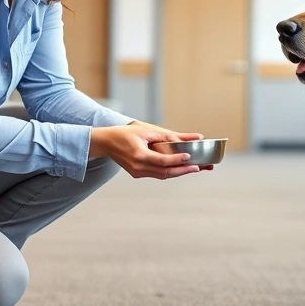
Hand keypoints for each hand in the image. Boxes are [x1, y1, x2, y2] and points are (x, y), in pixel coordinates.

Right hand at [89, 123, 210, 178]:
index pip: (162, 161)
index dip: (176, 160)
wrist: (106, 142)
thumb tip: (192, 137)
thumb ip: (170, 135)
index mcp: (139, 155)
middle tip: (198, 168)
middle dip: (183, 170)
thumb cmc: (125, 133)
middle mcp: (138, 167)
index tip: (189, 157)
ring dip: (179, 172)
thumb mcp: (147, 130)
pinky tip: (180, 168)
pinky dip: (169, 171)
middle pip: (165, 172)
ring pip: (162, 175)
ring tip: (194, 169)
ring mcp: (137, 172)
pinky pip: (157, 174)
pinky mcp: (138, 173)